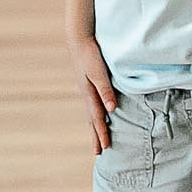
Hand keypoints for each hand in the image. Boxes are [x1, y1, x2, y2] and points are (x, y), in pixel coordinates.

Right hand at [73, 37, 118, 154]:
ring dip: (95, 128)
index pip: (97, 118)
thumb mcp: (99, 72)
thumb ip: (106, 90)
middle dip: (96, 136)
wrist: (79, 39)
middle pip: (92, 120)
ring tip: (97, 139)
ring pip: (92, 114)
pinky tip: (99, 117)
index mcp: (89, 94)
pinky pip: (93, 105)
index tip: (106, 148)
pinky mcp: (89, 85)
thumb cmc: (91, 54)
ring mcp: (87, 90)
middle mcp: (87, 94)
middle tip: (99, 152)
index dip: (101, 133)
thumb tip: (111, 110)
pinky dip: (95, 116)